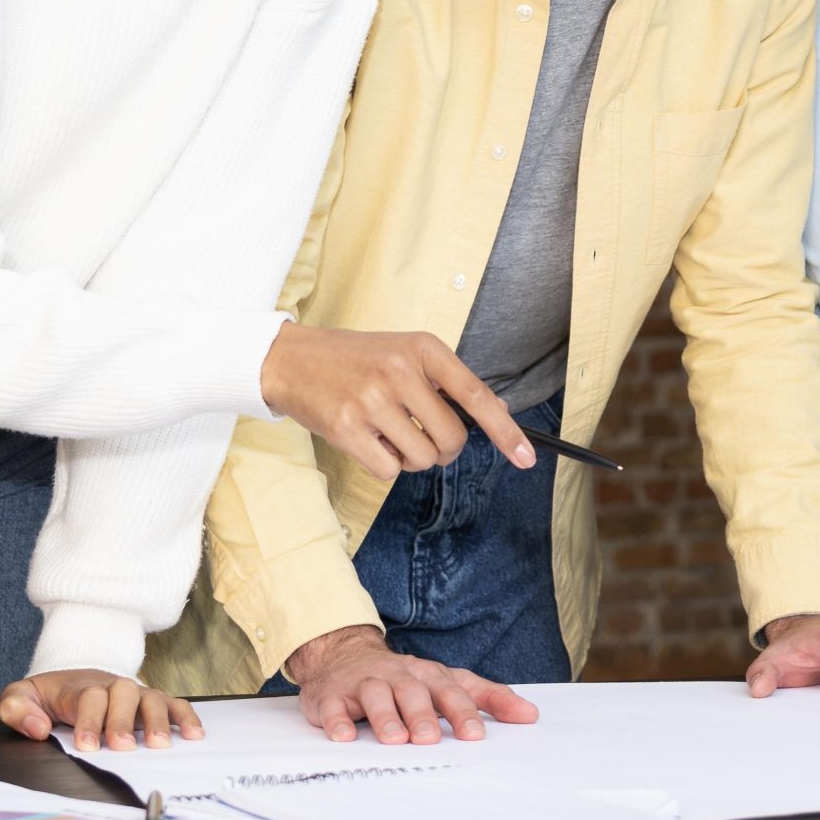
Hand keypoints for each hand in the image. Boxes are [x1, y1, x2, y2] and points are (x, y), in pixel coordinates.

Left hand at [0, 670, 202, 751]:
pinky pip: (172, 703)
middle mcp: (111, 687)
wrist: (72, 677)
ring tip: (160, 745)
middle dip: (124, 721)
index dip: (90, 720)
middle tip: (123, 747)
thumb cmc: (48, 696)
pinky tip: (194, 734)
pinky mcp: (151, 701)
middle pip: (123, 694)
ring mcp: (134, 693)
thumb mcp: (21, 697)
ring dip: (157, 720)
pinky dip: (185, 716)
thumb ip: (19, 710)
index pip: (89, 698)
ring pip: (151, 698)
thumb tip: (38, 728)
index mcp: (79, 688)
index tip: (88, 745)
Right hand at [259, 323, 533, 479]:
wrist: (293, 359)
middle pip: (451, 438)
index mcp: (424, 348)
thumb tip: (498, 412)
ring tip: (388, 432)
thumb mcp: (406, 352)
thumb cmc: (357, 359)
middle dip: (444, 449)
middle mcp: (400, 371)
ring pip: (422, 459)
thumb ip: (447, 381)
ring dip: (411, 457)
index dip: (505, 431)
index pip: (476, 396)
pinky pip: (389, 471)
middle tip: (421, 434)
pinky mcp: (347, 428)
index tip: (526, 458)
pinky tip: (368, 440)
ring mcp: (372, 400)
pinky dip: (385, 465)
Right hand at [285, 625, 539, 744]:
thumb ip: (488, 698)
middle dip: (423, 715)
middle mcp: (400, 676)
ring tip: (394, 740)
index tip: (475, 735)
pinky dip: (338, 720)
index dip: (463, 712)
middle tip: (430, 739)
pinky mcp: (334, 694)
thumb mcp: (447, 682)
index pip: (452, 691)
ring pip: (376, 695)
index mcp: (430, 675)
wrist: (345, 655)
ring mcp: (365, 683)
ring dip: (385, 717)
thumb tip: (531, 715)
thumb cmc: (406, 678)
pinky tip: (343, 736)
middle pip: (414, 692)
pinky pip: (334, 707)